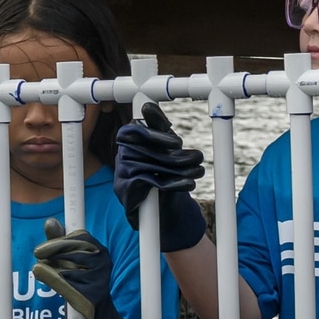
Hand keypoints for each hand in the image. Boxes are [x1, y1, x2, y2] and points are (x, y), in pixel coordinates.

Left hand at [33, 220, 133, 318]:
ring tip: (50, 276)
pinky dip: (52, 282)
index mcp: (100, 251)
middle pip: (68, 250)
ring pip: (64, 267)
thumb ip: (59, 242)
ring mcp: (99, 279)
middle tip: (41, 260)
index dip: (58, 241)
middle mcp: (103, 263)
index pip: (79, 237)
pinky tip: (48, 281)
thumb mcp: (69, 262)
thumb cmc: (79, 287)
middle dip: (51, 255)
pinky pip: (64, 284)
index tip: (41, 250)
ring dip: (51, 271)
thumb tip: (50, 222)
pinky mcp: (91, 294)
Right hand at [109, 100, 206, 250]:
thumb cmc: (166, 171)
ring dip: (178, 170)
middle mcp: (120, 154)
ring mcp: (119, 173)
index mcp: (128, 139)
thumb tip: (147, 107)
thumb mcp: (166, 148)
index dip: (155, 134)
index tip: (177, 142)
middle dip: (174, 156)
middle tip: (198, 158)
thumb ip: (160, 128)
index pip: (134, 129)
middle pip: (145, 150)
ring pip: (148, 166)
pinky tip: (188, 184)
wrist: (164, 210)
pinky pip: (146, 183)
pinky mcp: (123, 191)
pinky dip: (170, 184)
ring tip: (198, 171)